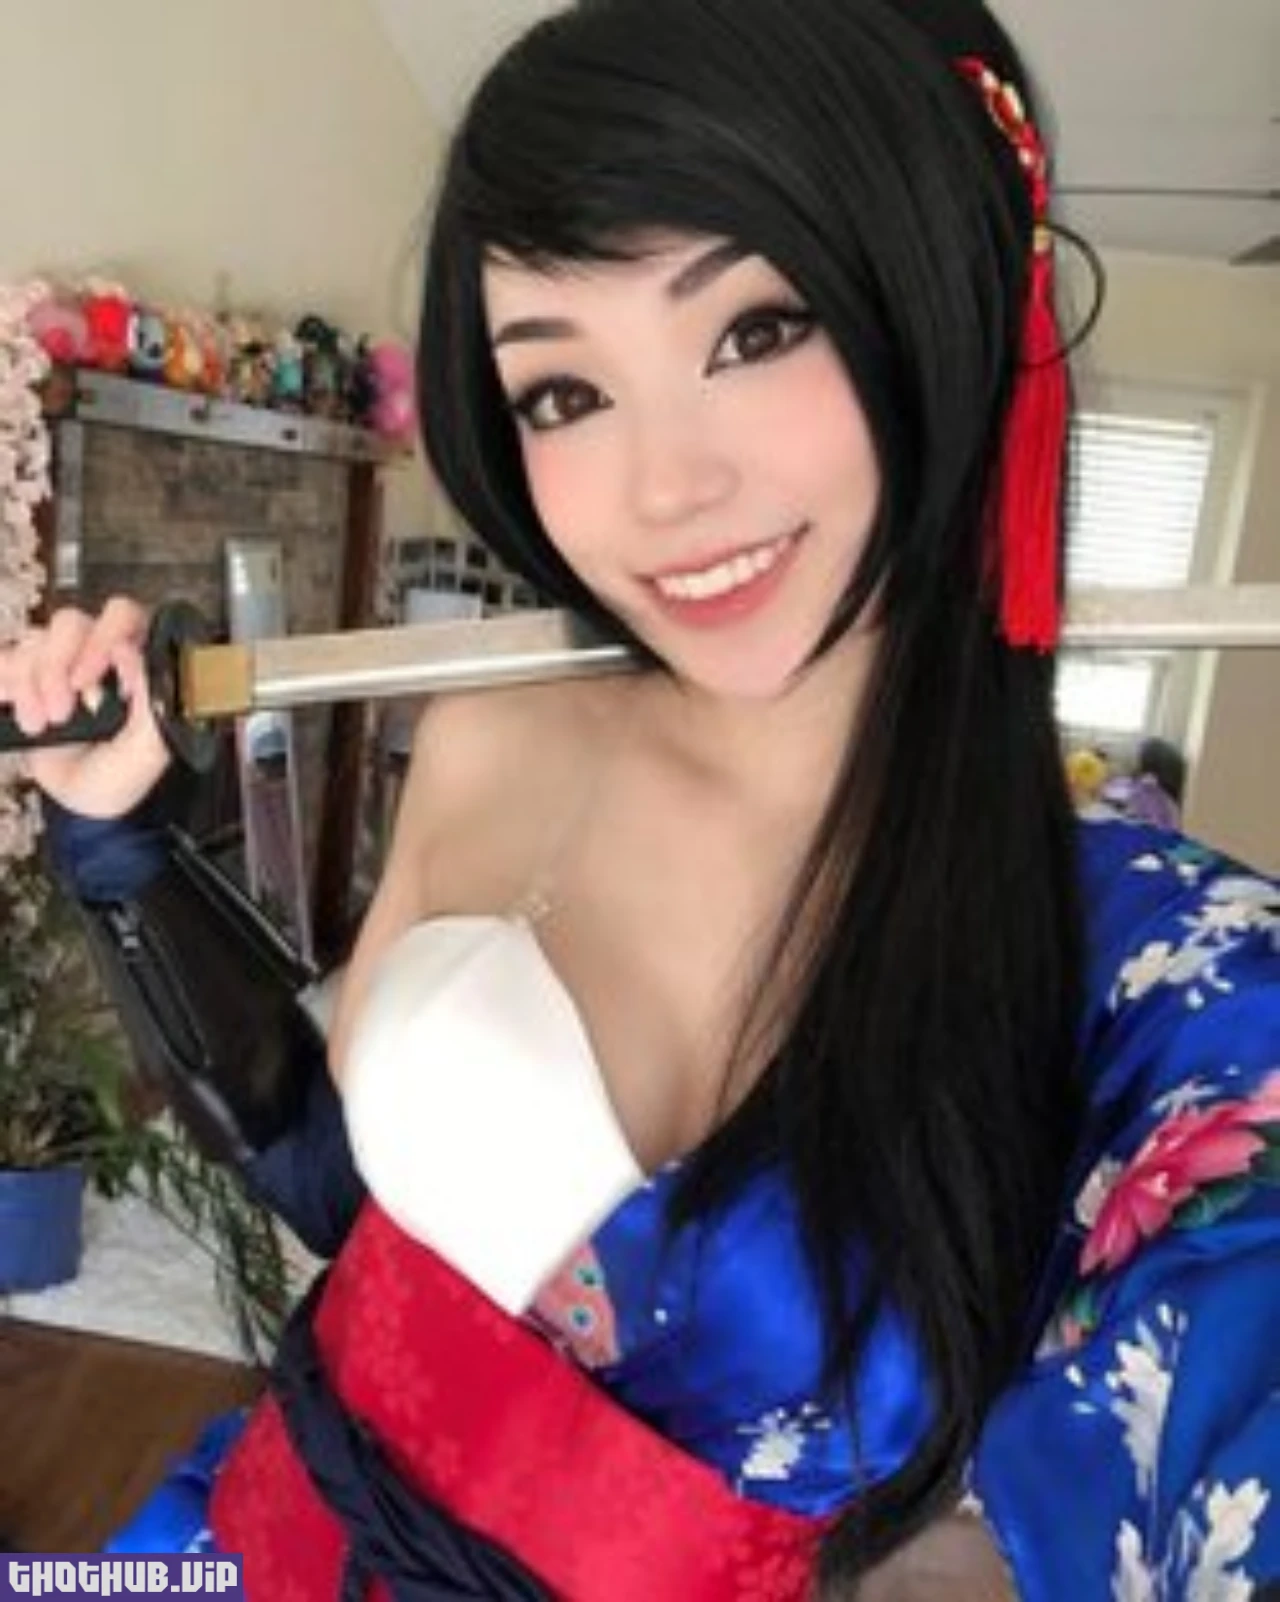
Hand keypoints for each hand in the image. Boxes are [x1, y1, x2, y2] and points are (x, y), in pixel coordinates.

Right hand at [0, 596, 170, 818]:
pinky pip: (5, 662)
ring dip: (31, 686)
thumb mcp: (149, 746)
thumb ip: (150, 697)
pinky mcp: (26, 679)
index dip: (102, 639)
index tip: (87, 679)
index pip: (121, 616)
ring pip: (34, 642)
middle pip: (69, 623)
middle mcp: (96, 653)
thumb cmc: (121, 773)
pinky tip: (19, 714)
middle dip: (57, 667)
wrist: (82, 804)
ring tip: (42, 725)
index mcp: (135, 660)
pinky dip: (6, 686)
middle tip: (61, 711)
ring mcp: (59, 664)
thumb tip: (131, 652)